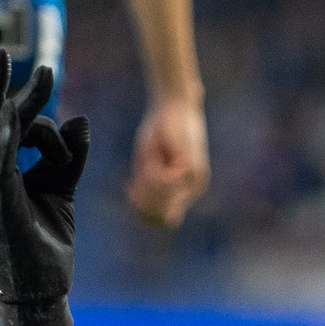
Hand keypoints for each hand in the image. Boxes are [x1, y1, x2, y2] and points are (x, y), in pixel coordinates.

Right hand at [0, 47, 90, 325]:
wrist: (39, 287)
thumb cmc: (45, 242)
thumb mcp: (62, 188)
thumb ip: (70, 154)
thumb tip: (80, 119)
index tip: (1, 53)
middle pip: (0, 116)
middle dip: (22, 90)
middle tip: (46, 68)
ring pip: (15, 132)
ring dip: (48, 136)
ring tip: (61, 151)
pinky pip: (1, 154)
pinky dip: (11, 133)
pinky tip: (19, 114)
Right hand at [127, 93, 209, 228]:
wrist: (174, 105)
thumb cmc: (160, 131)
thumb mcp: (148, 164)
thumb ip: (146, 187)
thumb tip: (141, 213)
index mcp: (184, 191)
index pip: (162, 220)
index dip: (142, 212)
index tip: (129, 189)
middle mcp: (193, 189)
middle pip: (159, 216)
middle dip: (141, 202)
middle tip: (132, 181)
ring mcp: (195, 181)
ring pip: (160, 200)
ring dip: (146, 184)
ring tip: (146, 163)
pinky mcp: (192, 169)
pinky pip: (163, 183)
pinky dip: (151, 172)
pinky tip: (151, 157)